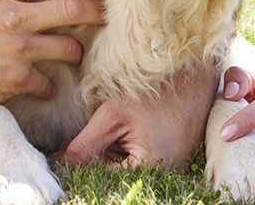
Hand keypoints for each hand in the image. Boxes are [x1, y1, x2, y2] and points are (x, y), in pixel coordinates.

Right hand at [0, 0, 102, 120]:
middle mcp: (13, 18)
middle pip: (70, 7)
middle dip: (95, 9)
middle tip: (105, 12)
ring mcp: (17, 50)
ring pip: (67, 46)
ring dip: (77, 50)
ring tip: (77, 52)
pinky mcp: (16, 80)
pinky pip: (49, 82)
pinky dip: (50, 86)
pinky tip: (47, 86)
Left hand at [60, 59, 215, 170]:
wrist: (194, 75)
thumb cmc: (155, 90)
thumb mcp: (112, 115)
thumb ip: (84, 146)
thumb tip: (60, 166)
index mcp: (148, 169)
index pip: (100, 179)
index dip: (79, 167)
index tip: (61, 153)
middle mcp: (162, 176)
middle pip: (113, 178)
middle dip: (95, 161)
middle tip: (84, 138)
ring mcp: (169, 170)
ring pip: (125, 172)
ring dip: (110, 156)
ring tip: (113, 130)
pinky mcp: (171, 161)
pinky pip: (139, 164)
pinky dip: (125, 152)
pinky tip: (125, 133)